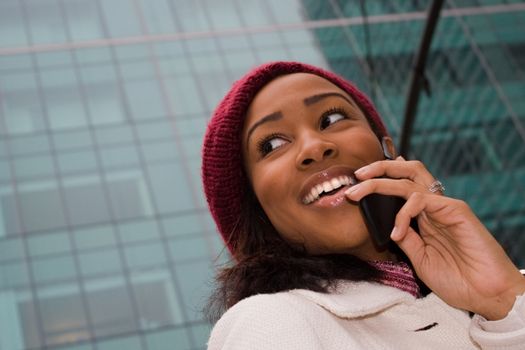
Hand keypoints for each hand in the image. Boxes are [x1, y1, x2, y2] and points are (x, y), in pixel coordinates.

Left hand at [345, 157, 524, 319]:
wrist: (488, 295)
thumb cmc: (458, 280)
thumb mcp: (420, 259)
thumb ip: (405, 239)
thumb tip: (386, 224)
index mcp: (424, 217)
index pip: (400, 188)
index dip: (379, 182)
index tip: (354, 189)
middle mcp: (433, 207)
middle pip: (405, 172)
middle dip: (378, 169)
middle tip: (356, 175)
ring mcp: (444, 207)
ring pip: (409, 180)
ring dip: (380, 181)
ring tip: (358, 190)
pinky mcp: (456, 210)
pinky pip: (421, 200)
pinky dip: (402, 213)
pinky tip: (396, 232)